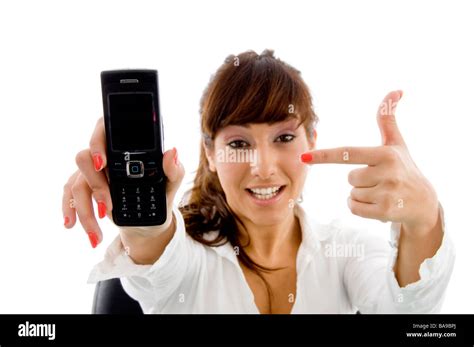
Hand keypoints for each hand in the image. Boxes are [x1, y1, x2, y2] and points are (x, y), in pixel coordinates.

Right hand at [62, 117, 183, 247]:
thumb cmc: (160, 195)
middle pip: (85, 159)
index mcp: (125, 147)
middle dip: (96, 185)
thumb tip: (172, 152)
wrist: (148, 220)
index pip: (104, 130)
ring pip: (77, 183)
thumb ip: (173, 169)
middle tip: (108, 207)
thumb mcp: (171, 184)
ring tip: (98, 231)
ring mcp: (92, 171)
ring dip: (85, 209)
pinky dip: (69, 209)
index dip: (98, 142)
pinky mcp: (83, 187)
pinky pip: (69, 194)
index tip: (102, 163)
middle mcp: (105, 155)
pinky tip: (70, 224)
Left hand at [300, 91, 438, 236]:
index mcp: (385, 154)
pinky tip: (378, 206)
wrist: (425, 202)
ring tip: (382, 193)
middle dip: (360, 180)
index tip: (304, 157)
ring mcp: (387, 193)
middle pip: (349, 178)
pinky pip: (354, 208)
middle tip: (381, 181)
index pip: (347, 153)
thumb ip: (388, 119)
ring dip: (361, 195)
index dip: (324, 155)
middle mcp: (387, 172)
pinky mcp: (385, 212)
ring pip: (352, 194)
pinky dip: (361, 208)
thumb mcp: (397, 144)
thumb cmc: (405, 168)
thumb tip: (395, 90)